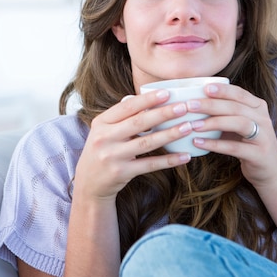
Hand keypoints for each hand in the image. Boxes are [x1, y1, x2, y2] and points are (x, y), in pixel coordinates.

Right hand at [74, 89, 192, 201]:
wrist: (89, 183)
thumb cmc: (101, 151)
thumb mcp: (104, 131)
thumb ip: (121, 117)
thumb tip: (145, 99)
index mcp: (101, 123)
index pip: (126, 107)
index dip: (147, 99)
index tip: (166, 92)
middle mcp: (104, 138)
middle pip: (138, 123)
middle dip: (163, 113)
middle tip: (183, 107)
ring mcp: (112, 156)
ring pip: (146, 143)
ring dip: (169, 134)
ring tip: (187, 127)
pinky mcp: (122, 173)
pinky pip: (150, 165)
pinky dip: (168, 160)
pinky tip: (184, 156)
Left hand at [187, 83, 276, 188]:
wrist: (271, 171)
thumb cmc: (248, 144)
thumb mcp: (239, 125)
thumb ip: (225, 113)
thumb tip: (194, 102)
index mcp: (258, 107)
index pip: (239, 93)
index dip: (222, 90)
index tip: (203, 88)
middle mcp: (263, 119)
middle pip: (236, 107)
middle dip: (211, 105)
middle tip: (189, 105)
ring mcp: (263, 137)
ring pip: (238, 123)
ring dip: (213, 123)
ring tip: (192, 124)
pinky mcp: (258, 154)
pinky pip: (234, 147)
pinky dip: (215, 144)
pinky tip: (198, 142)